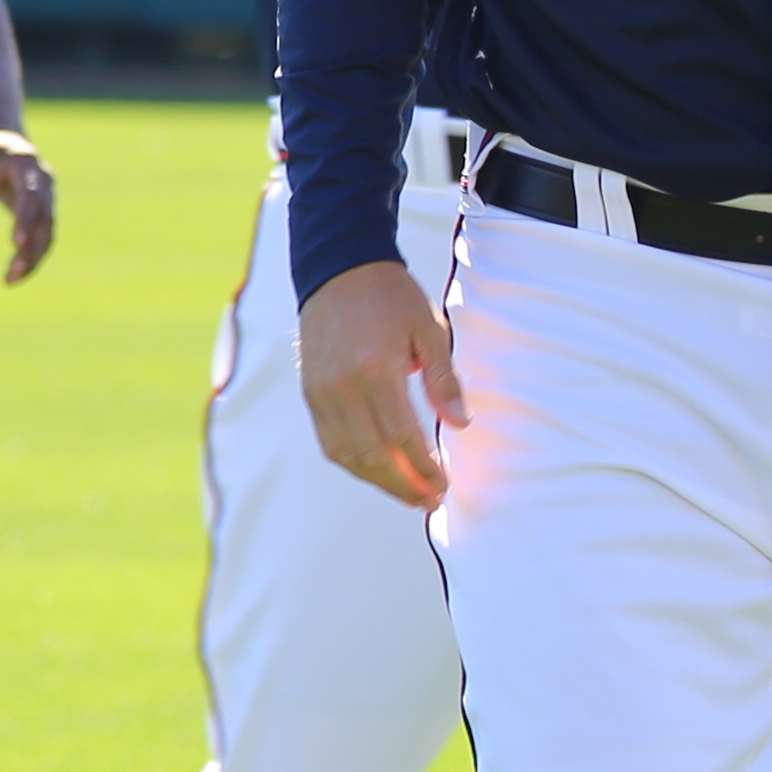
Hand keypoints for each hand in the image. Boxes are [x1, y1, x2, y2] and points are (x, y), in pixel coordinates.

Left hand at [0, 127, 55, 284]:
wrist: (4, 145)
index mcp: (27, 165)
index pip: (32, 195)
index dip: (26, 219)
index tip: (16, 242)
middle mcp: (44, 183)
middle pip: (45, 219)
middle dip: (31, 246)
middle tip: (13, 268)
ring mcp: (48, 199)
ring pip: (47, 234)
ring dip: (31, 258)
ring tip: (9, 280)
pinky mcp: (44, 214)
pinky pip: (42, 239)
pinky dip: (30, 258)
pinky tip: (13, 276)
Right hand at [299, 261, 463, 507]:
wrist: (339, 271)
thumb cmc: (390, 298)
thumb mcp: (429, 330)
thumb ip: (444, 379)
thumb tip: (461, 424)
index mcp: (377, 369)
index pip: (402, 437)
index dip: (424, 469)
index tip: (443, 485)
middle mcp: (344, 386)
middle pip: (373, 456)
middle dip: (404, 486)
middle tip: (429, 501)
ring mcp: (322, 392)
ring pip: (348, 456)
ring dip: (379, 482)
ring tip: (407, 494)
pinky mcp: (310, 394)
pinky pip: (330, 442)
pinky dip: (353, 464)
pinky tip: (377, 471)